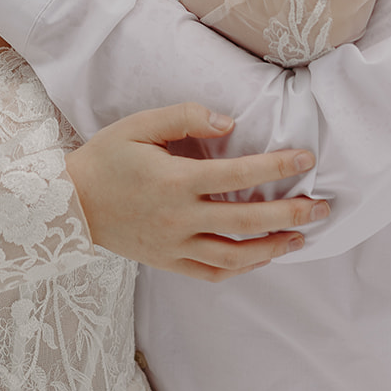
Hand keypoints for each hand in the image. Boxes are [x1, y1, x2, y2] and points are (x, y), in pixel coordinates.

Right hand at [65, 102, 328, 279]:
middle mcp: (180, 218)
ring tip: (300, 238)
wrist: (68, 204)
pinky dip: (241, 268)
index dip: (277, 166)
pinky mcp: (167, 263)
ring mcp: (174, 246)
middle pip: (247, 221)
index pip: (239, 175)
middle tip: (323, 208)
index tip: (306, 159)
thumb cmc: (105, 158)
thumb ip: (185, 118)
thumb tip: (230, 123)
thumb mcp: (139, 125)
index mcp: (175, 181)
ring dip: (273, 248)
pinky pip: (212, 273)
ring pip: (235, 256)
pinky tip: (260, 257)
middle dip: (291, 214)